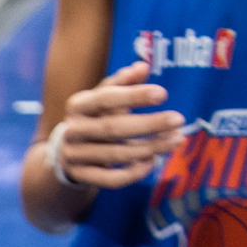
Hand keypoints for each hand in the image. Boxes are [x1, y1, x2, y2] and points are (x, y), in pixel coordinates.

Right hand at [46, 61, 182, 190]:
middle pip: (113, 128)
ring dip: (150, 148)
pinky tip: (152, 161)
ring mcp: (74, 156)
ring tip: (176, 140)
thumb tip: (143, 66)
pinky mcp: (81, 177)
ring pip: (115, 154)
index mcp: (77, 105)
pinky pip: (110, 179)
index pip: (106, 98)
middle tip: (179, 119)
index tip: (163, 94)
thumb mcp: (104, 98)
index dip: (134, 96)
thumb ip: (123, 82)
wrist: (67, 151)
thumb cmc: (95, 118)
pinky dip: (134, 173)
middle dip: (149, 124)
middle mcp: (72, 130)